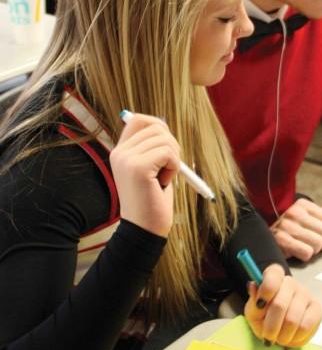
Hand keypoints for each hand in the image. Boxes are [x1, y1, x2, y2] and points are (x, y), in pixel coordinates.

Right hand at [109, 114, 179, 237]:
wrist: (144, 229)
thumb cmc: (152, 200)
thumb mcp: (151, 168)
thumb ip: (152, 147)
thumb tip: (161, 124)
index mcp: (120, 151)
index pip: (138, 120)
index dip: (157, 125)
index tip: (167, 144)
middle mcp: (119, 153)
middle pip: (156, 127)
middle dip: (171, 146)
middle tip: (167, 168)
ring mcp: (126, 159)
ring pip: (165, 139)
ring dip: (173, 159)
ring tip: (163, 178)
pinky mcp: (137, 168)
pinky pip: (168, 153)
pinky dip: (173, 167)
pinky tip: (163, 183)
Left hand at [244, 263, 321, 346]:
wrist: (279, 327)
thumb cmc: (264, 316)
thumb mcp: (253, 312)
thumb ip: (253, 301)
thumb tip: (252, 286)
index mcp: (274, 276)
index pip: (273, 275)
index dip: (265, 290)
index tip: (259, 305)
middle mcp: (291, 282)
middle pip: (280, 304)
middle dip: (271, 326)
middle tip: (267, 337)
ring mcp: (306, 294)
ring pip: (292, 319)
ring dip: (283, 335)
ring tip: (279, 338)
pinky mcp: (316, 309)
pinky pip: (306, 326)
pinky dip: (295, 338)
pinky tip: (291, 337)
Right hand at [271, 197, 321, 261]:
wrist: (267, 238)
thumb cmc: (292, 229)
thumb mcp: (310, 218)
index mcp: (303, 205)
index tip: (319, 234)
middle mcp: (294, 212)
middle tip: (313, 243)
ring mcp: (287, 225)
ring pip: (318, 243)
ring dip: (314, 250)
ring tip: (304, 246)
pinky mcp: (281, 240)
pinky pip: (307, 252)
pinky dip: (305, 256)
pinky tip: (298, 252)